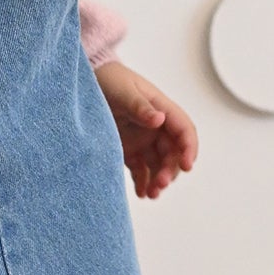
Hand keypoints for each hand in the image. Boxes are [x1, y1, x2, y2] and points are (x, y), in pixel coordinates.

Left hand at [97, 59, 197, 198]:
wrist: (84, 84)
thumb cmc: (109, 80)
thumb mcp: (123, 92)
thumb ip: (140, 107)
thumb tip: (159, 119)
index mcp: (162, 109)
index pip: (184, 131)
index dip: (189, 148)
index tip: (187, 165)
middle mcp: (157, 127)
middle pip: (173, 153)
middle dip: (170, 170)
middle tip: (160, 184)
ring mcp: (144, 140)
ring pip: (159, 165)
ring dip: (158, 180)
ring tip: (152, 194)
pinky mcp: (129, 150)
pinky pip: (141, 170)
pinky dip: (143, 183)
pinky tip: (142, 193)